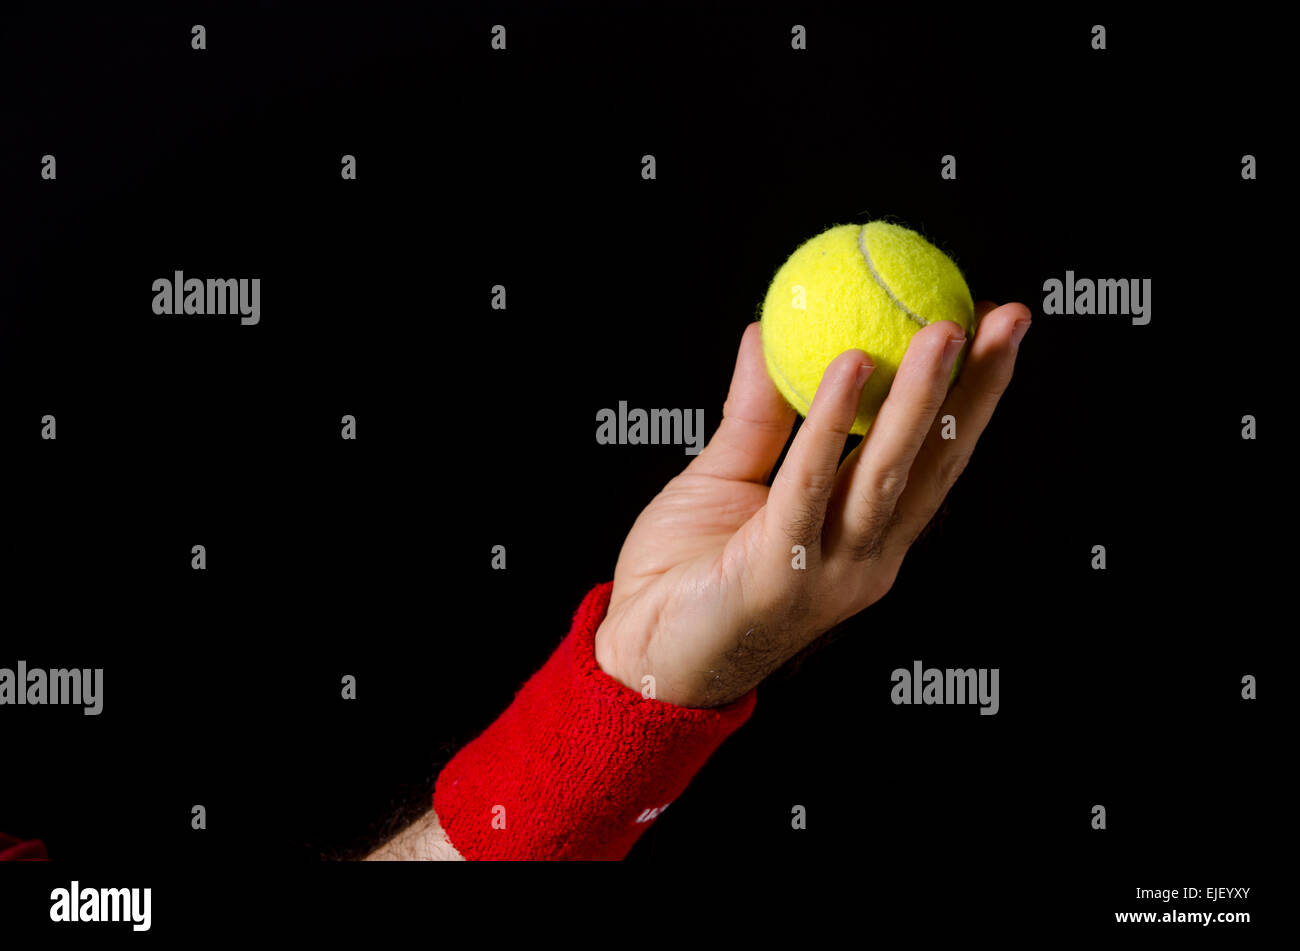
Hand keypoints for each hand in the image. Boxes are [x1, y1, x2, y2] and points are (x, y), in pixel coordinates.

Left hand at [593, 302, 1030, 706]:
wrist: (640, 658)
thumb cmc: (684, 574)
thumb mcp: (726, 477)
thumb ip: (756, 414)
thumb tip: (766, 330)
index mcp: (863, 535)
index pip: (929, 457)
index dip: (968, 394)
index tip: (989, 324)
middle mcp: (865, 556)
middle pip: (934, 464)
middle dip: (980, 389)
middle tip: (1011, 317)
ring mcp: (829, 571)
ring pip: (887, 473)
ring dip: (922, 398)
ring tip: (948, 329)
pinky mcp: (779, 575)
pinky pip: (808, 486)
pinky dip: (831, 425)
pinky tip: (853, 366)